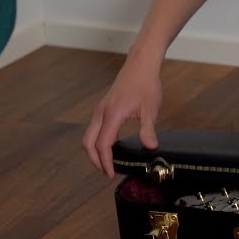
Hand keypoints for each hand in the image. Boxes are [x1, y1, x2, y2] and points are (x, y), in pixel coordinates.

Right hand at [82, 55, 162, 177]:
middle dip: (95, 160)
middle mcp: (101, 112)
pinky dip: (98, 140)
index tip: (111, 174)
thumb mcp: (150, 109)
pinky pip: (95, 128)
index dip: (106, 162)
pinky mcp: (103, 107)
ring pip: (89, 135)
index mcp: (112, 114)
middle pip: (88, 143)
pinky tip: (112, 146)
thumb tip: (150, 147)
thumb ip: (148, 129)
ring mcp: (101, 109)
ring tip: (109, 162)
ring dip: (95, 150)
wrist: (140, 64)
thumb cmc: (146, 83)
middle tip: (108, 172)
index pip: (103, 145)